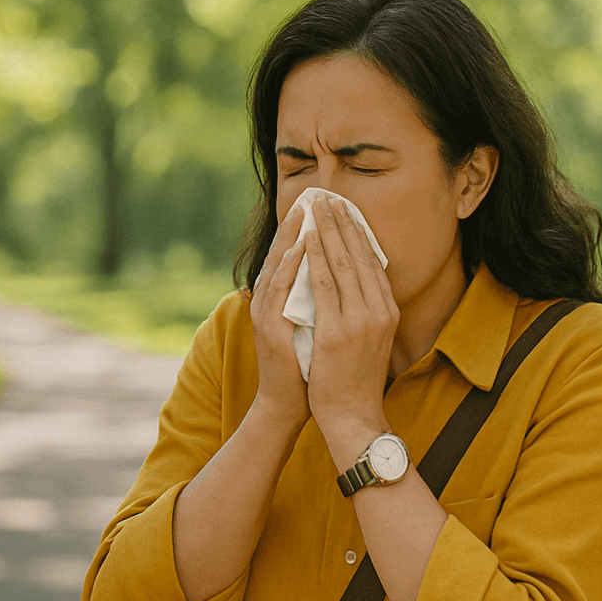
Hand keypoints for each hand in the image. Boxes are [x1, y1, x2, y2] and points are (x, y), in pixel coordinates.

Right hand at [247, 203, 310, 429]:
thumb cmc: (305, 366)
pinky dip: (288, 268)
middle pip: (282, 253)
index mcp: (278, 298)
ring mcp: (265, 314)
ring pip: (278, 267)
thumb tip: (336, 273)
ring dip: (290, 237)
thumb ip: (317, 298)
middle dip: (297, 224)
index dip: (304, 229)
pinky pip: (279, 292)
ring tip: (304, 212)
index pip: (291, 255)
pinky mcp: (269, 330)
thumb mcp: (312, 324)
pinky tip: (299, 249)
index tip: (320, 204)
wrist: (288, 404)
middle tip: (311, 196)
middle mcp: (267, 301)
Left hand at [303, 196, 398, 439]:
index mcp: (388, 312)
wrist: (353, 415)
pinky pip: (323, 284)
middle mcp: (379, 311)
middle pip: (358, 255)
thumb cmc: (356, 380)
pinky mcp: (337, 331)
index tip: (346, 210)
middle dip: (343, 223)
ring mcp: (359, 320)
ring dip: (327, 230)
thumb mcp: (372, 339)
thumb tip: (357, 283)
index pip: (372, 262)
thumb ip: (367, 311)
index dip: (358, 233)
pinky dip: (314, 256)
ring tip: (316, 207)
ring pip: (341, 263)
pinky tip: (306, 237)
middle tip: (329, 197)